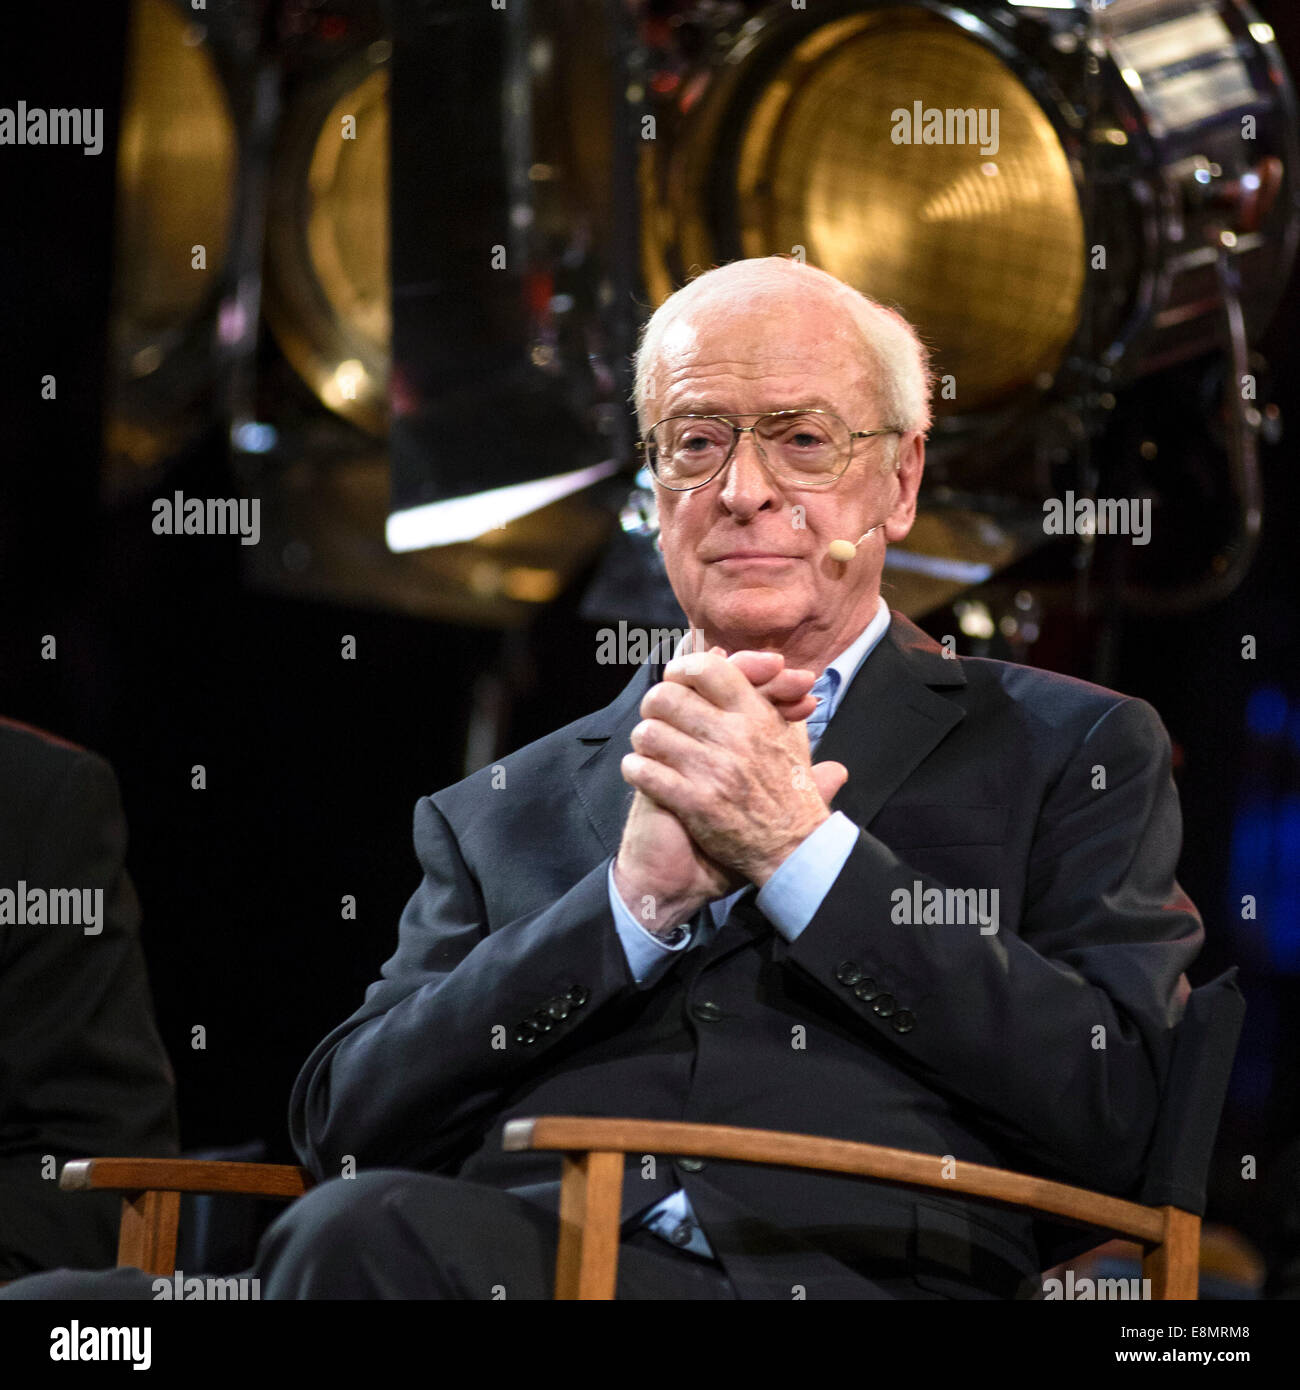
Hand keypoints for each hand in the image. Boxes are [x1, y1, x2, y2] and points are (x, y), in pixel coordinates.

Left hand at [622, 651, 848, 885]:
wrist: (795, 846)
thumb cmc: (791, 791)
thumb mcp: (790, 735)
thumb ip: (769, 697)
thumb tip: (745, 660)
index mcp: (756, 715)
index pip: (706, 669)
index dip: (681, 671)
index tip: (675, 682)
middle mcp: (734, 737)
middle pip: (666, 698)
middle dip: (654, 707)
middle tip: (657, 718)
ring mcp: (712, 770)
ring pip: (649, 733)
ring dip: (644, 741)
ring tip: (650, 749)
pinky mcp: (695, 803)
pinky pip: (645, 772)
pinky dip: (636, 769)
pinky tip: (643, 772)